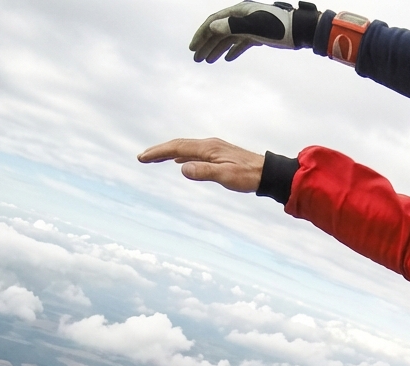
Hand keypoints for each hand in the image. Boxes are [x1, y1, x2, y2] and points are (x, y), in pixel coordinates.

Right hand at [138, 138, 263, 192]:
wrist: (268, 173)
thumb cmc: (248, 176)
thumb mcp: (226, 176)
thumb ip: (204, 172)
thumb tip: (182, 168)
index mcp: (208, 148)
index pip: (177, 148)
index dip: (159, 152)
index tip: (143, 157)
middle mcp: (209, 145)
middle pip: (178, 145)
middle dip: (159, 151)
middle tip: (142, 157)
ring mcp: (214, 149)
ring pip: (185, 148)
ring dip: (169, 153)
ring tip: (155, 158)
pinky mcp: (218, 154)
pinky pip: (194, 152)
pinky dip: (182, 155)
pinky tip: (179, 162)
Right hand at [190, 2, 317, 62]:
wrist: (299, 31)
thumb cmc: (279, 27)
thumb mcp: (255, 26)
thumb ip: (233, 26)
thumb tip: (212, 27)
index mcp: (238, 12)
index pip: (213, 23)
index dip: (201, 35)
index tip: (193, 48)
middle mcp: (241, 17)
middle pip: (219, 31)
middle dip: (206, 45)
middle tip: (197, 59)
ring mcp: (250, 26)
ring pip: (229, 38)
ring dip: (217, 49)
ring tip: (208, 61)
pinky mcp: (258, 35)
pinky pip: (242, 43)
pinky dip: (234, 50)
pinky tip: (228, 59)